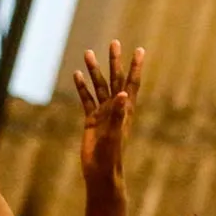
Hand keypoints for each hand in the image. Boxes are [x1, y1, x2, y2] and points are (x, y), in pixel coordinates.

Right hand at [76, 41, 144, 177]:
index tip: (139, 50)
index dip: (135, 67)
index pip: (132, 84)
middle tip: (114, 43)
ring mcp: (104, 113)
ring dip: (94, 71)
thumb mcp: (114, 133)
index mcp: (126, 110)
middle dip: (115, 62)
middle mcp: (116, 108)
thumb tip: (124, 94)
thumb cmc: (111, 155)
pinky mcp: (92, 120)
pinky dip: (82, 88)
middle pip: (116, 80)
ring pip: (99, 87)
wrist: (100, 171)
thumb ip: (118, 114)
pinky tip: (77, 75)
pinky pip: (87, 100)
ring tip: (88, 53)